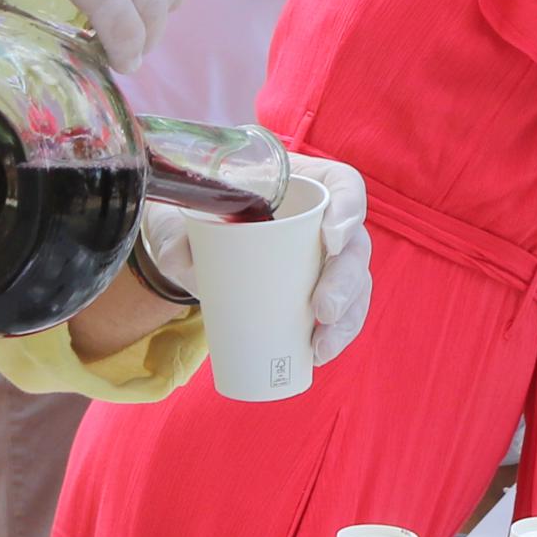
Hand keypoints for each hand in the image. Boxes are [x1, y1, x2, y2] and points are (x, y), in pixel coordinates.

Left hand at [139, 156, 373, 364]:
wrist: (192, 247)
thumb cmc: (198, 219)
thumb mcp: (183, 221)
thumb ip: (178, 237)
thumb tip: (187, 262)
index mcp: (301, 184)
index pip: (343, 184)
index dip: (349, 208)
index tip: (331, 238)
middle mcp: (323, 218)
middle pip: (356, 242)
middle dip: (345, 280)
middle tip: (323, 309)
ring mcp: (324, 257)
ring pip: (357, 282)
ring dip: (347, 316)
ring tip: (321, 344)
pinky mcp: (317, 291)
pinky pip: (344, 311)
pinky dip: (337, 334)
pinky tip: (321, 352)